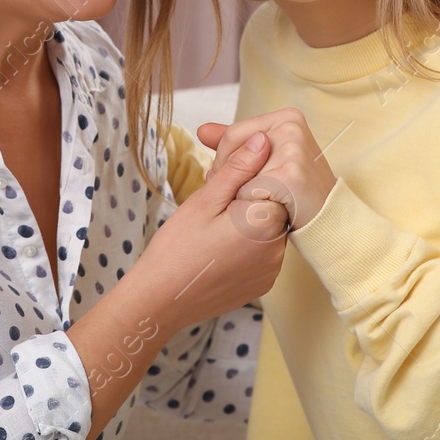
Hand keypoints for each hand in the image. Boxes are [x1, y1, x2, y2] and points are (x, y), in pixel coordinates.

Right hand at [137, 131, 289, 330]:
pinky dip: (245, 247)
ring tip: (210, 235)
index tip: (217, 190)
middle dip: (246, 201)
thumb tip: (262, 140)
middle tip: (211, 213)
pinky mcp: (263, 284)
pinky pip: (262, 254)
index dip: (244, 180)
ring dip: (246, 224)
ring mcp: (272, 270)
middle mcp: (278, 248)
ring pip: (266, 230)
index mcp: (265, 222)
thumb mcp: (205, 200)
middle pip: (271, 206)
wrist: (161, 300)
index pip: (271, 182)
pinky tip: (217, 251)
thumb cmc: (177, 248)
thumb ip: (238, 168)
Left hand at [197, 107, 335, 232]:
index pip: (232, 135)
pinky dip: (253, 205)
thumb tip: (201, 130)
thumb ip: (233, 144)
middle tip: (255, 193)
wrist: (328, 220)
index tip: (240, 180)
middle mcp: (291, 127)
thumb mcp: (264, 160)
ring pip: (240, 174)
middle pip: (234, 153)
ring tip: (267, 200)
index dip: (226, 162)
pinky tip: (275, 208)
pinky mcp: (290, 174)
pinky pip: (249, 190)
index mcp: (287, 117)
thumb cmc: (295, 189)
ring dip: (243, 194)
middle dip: (233, 178)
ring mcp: (293, 149)